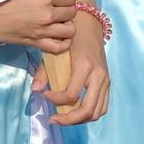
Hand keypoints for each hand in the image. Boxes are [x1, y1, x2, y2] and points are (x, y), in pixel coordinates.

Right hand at [0, 0, 76, 52]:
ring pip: (70, 30)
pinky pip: (59, 47)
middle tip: (58, 8)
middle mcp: (46, 14)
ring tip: (59, 21)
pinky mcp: (35, 43)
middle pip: (71, 13)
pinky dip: (63, 42)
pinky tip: (58, 36)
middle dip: (67, 9)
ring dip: (67, 25)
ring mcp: (41, 31)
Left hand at [38, 10, 110, 125]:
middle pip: (87, 110)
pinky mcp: (108, 81)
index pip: (71, 95)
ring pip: (97, 112)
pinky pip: (102, 106)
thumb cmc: (70, 36)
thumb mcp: (55, 51)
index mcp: (84, 66)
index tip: (45, 95)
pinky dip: (90, 113)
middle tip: (53, 120)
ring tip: (64, 118)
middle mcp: (98, 75)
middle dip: (69, 120)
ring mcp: (105, 79)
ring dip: (80, 119)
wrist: (89, 24)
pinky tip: (75, 111)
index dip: (55, 100)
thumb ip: (44, 72)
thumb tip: (35, 91)